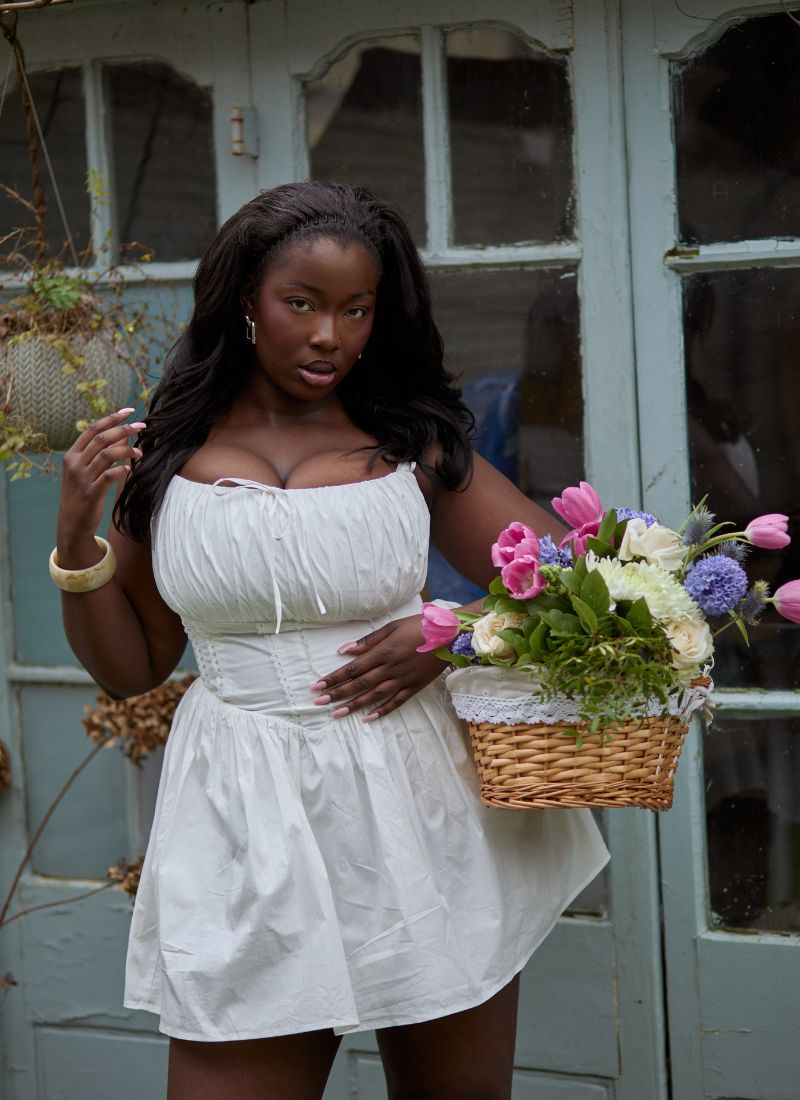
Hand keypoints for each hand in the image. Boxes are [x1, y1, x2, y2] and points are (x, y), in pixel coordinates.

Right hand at [57, 407, 145, 564]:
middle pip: (101, 438)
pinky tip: (131, 469)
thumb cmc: (82, 494)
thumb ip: (101, 453)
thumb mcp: (87, 471)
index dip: (112, 418)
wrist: (71, 523)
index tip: (129, 411)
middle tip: (142, 426)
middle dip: (124, 429)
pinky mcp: (91, 493)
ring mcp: (82, 478)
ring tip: (140, 452)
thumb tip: (122, 436)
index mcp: (72, 454)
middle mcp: (75, 463)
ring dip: (127, 450)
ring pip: (106, 454)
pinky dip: (121, 470)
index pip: (93, 429)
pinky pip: (109, 476)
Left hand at [311, 615, 443, 720]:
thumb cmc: (419, 627)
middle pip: (360, 684)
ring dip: (354, 705)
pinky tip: (368, 718)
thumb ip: (368, 641)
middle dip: (337, 694)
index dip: (334, 678)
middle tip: (318, 703)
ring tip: (337, 713)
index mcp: (384, 652)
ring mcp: (403, 679)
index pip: (353, 668)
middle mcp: (391, 668)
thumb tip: (345, 650)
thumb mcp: (392, 627)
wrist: (450, 635)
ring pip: (374, 696)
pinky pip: (396, 702)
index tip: (318, 686)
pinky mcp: (415, 687)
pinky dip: (382, 711)